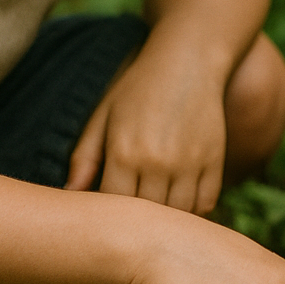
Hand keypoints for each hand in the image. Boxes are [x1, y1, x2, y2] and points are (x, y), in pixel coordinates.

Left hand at [66, 45, 227, 214]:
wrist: (188, 61)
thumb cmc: (138, 88)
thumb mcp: (104, 116)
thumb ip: (84, 156)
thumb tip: (70, 193)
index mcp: (123, 153)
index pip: (112, 206)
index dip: (109, 215)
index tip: (107, 211)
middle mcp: (157, 162)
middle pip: (146, 215)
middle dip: (137, 221)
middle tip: (131, 216)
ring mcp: (189, 163)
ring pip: (177, 215)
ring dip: (167, 218)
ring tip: (156, 213)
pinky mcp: (214, 160)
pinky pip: (205, 203)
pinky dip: (193, 210)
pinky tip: (180, 200)